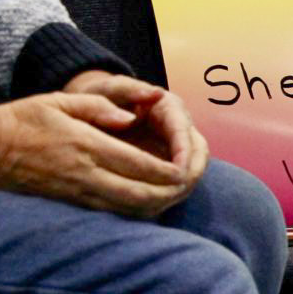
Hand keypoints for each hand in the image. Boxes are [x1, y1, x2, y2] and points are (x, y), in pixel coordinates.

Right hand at [0, 93, 190, 217]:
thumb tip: (131, 117)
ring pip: (129, 210)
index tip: (187, 170)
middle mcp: (86, 174)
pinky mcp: (72, 205)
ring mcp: (79, 193)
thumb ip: (99, 107)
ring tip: (177, 198)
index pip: (139, 164)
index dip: (169, 171)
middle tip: (189, 187)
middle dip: (171, 194)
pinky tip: (150, 206)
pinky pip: (113, 215)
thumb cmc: (24, 120)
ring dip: (157, 207)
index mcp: (87, 145)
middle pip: (141, 194)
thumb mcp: (60, 101)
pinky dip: (136, 213)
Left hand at [63, 71, 208, 189]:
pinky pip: (176, 183)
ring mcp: (176, 149)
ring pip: (191, 172)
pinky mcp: (168, 166)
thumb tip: (154, 94)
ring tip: (162, 202)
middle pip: (198, 155)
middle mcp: (179, 130)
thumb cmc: (100, 96)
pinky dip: (168, 195)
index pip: (185, 132)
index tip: (179, 172)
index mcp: (169, 109)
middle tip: (174, 193)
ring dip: (181, 188)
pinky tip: (151, 205)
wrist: (94, 110)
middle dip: (190, 174)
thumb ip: (127, 89)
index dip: (185, 153)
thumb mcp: (109, 88)